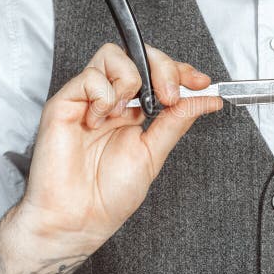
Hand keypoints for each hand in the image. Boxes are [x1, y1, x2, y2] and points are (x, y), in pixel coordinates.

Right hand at [16, 42, 222, 255]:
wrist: (79, 218)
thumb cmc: (109, 194)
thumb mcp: (154, 152)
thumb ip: (179, 120)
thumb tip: (208, 100)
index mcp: (135, 111)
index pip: (158, 72)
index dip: (180, 70)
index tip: (201, 82)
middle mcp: (113, 100)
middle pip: (139, 55)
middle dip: (163, 68)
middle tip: (170, 96)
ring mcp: (88, 99)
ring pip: (113, 55)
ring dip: (131, 80)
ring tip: (126, 113)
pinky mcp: (65, 102)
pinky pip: (90, 77)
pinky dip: (103, 97)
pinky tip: (98, 121)